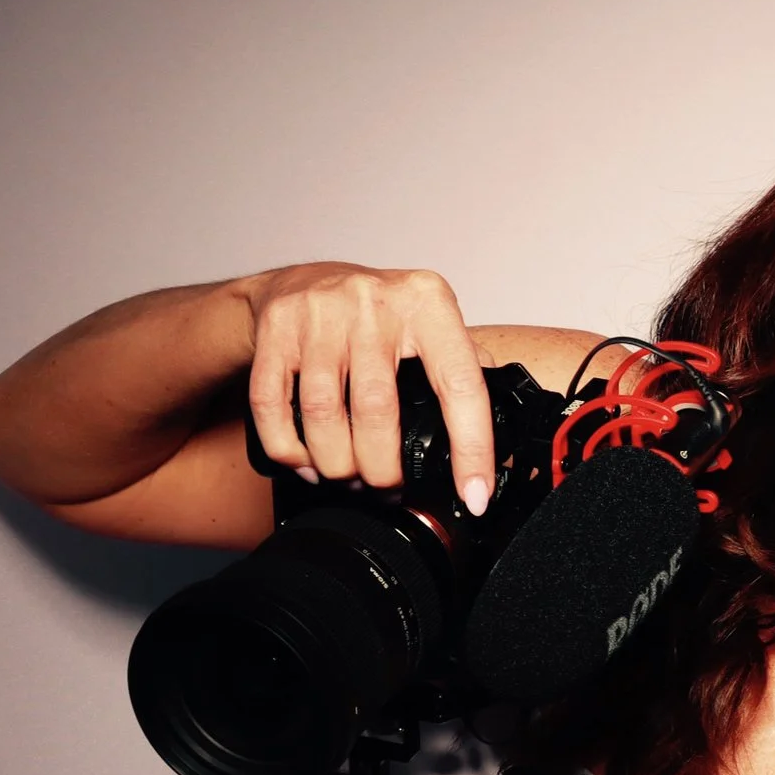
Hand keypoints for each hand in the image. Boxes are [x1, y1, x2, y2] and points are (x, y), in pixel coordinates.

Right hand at [239, 263, 498, 512]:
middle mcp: (373, 304)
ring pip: (324, 415)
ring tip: (348, 478)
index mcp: (427, 304)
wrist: (303, 279)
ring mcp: (319, 316)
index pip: (460, 385)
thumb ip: (464, 368)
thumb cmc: (378, 312)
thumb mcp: (430, 322)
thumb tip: (501, 439)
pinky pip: (273, 408)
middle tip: (387, 487)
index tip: (474, 495)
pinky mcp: (275, 332)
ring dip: (337, 465)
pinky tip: (307, 462)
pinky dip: (289, 449)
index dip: (472, 449)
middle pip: (379, 411)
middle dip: (383, 470)